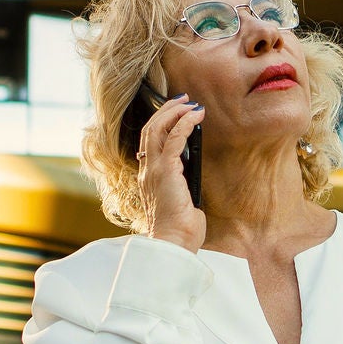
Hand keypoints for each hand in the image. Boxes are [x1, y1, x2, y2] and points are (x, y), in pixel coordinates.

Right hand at [138, 94, 205, 250]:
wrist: (173, 243)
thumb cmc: (179, 231)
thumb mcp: (181, 204)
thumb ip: (183, 190)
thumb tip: (194, 183)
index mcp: (147, 179)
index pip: (148, 144)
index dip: (159, 124)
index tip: (174, 115)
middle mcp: (146, 171)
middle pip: (150, 130)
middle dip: (166, 111)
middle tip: (183, 100)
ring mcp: (153, 170)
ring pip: (158, 129)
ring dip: (174, 112)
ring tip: (190, 103)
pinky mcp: (166, 170)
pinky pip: (174, 138)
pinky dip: (185, 123)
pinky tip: (196, 116)